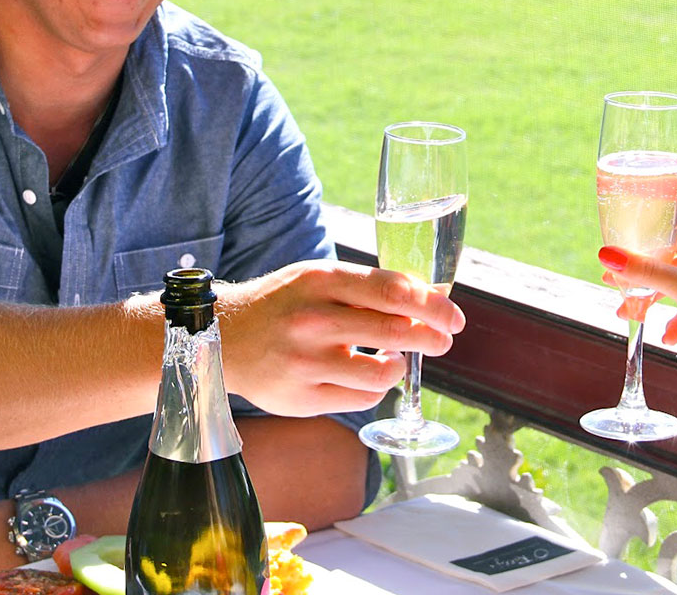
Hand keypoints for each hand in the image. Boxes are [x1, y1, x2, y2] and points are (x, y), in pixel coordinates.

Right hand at [216, 259, 465, 416]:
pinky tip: (367, 374)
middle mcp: (313, 320)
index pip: (393, 291)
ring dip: (401, 366)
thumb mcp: (317, 278)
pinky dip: (376, 388)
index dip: (433, 305)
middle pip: (396, 331)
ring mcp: (306, 362)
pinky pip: (361, 399)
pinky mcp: (301, 398)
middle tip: (443, 340)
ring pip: (383, 373)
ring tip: (395, 358)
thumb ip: (367, 287)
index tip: (453, 317)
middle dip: (432, 337)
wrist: (223, 338)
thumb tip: (429, 299)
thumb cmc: (284, 304)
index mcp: (320, 280)